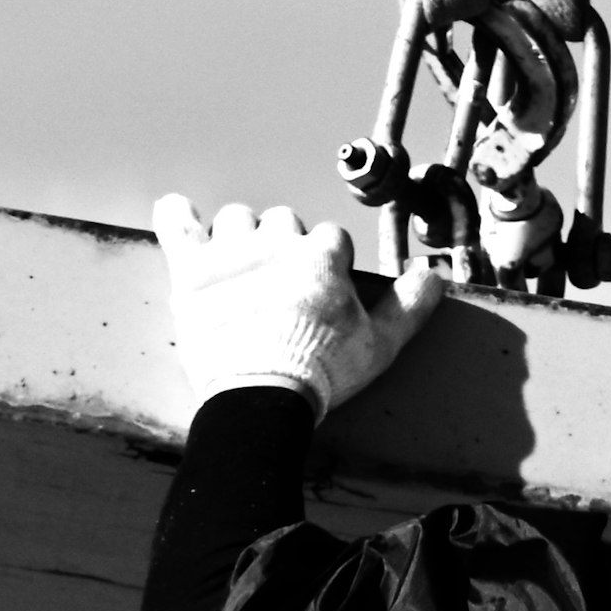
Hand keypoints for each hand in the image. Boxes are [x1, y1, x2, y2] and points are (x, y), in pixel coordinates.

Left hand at [153, 195, 442, 417]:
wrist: (261, 397)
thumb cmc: (321, 373)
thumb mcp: (380, 345)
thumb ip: (410, 306)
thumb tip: (434, 274)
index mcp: (322, 255)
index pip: (329, 238)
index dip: (326, 267)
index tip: (318, 297)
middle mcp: (277, 242)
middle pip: (283, 222)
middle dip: (283, 248)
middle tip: (279, 289)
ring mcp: (231, 253)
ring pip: (237, 219)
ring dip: (240, 236)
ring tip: (240, 268)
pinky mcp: (191, 270)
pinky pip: (177, 224)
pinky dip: (176, 216)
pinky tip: (177, 213)